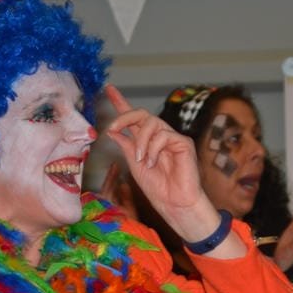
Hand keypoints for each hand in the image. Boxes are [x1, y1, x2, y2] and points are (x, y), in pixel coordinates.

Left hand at [105, 84, 223, 244]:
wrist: (174, 203)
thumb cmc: (157, 188)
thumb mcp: (134, 165)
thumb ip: (126, 146)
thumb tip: (113, 131)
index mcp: (145, 140)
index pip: (133, 118)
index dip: (121, 102)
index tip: (109, 89)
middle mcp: (159, 135)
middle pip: (141, 114)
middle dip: (124, 117)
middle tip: (112, 129)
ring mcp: (172, 138)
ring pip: (152, 123)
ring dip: (140, 141)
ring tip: (141, 160)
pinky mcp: (183, 143)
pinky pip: (164, 135)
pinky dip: (153, 148)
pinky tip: (153, 162)